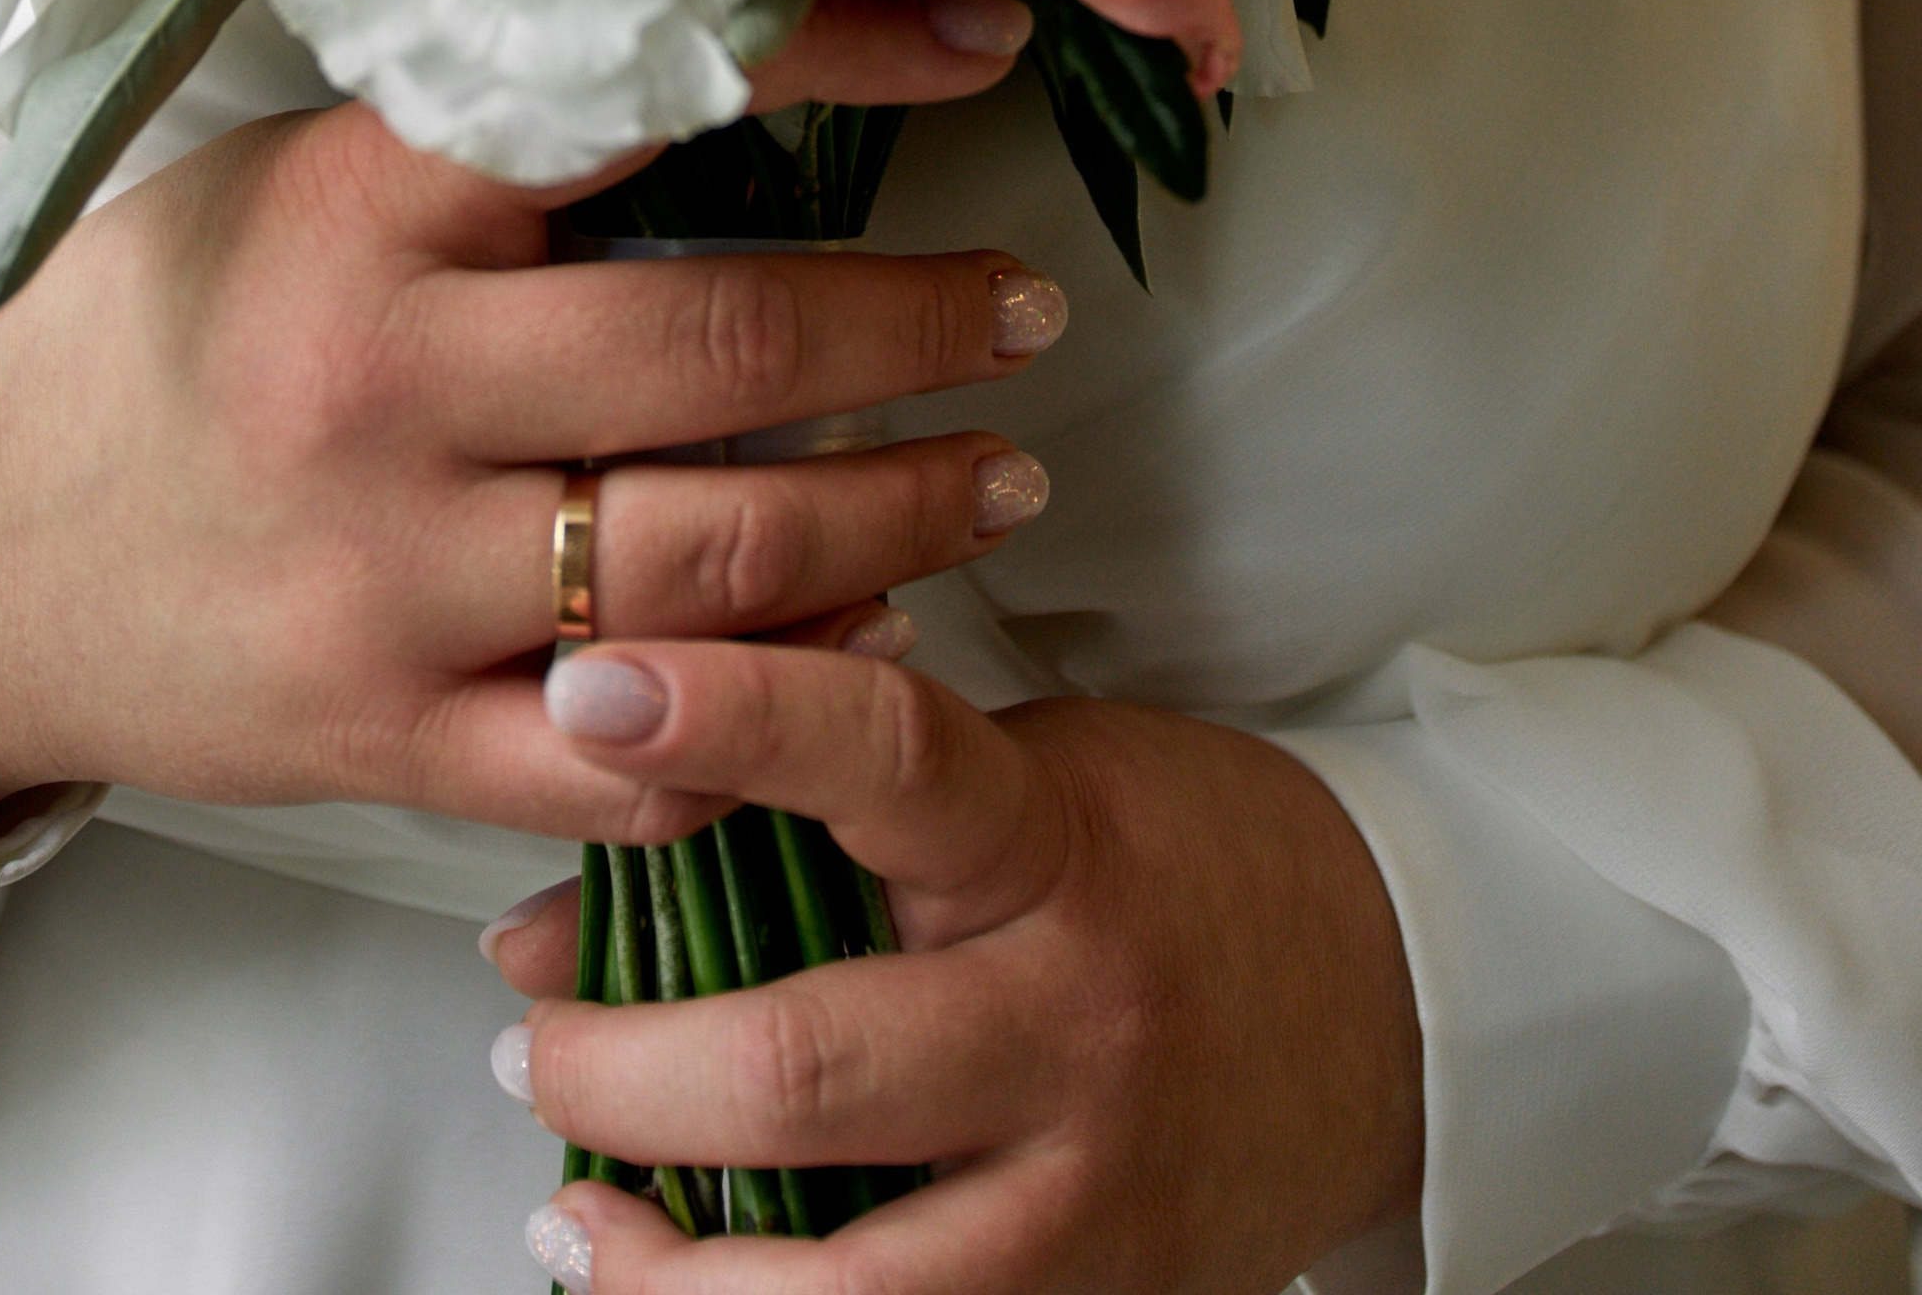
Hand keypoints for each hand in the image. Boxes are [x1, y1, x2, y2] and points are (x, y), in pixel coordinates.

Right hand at [0, 0, 1061, 829]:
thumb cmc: (152, 326)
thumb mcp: (297, 181)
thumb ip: (492, 156)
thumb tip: (746, 79)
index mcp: (362, 212)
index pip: (634, 88)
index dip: (835, 49)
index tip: (980, 34)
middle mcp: (384, 391)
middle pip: (730, 350)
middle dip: (923, 331)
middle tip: (1028, 314)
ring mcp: (391, 585)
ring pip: (720, 558)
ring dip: (903, 515)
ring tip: (1001, 479)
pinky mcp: (390, 743)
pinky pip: (642, 748)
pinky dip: (780, 702)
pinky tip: (866, 646)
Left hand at [495, 638, 1423, 1294]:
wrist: (1389, 1003)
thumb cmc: (1168, 862)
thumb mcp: (1019, 778)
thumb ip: (806, 819)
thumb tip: (554, 908)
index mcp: (1044, 843)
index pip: (877, 753)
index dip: (727, 712)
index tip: (589, 687)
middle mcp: (1066, 1021)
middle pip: (807, 1063)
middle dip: (620, 1068)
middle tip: (532, 1040)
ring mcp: (1080, 1188)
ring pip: (839, 1281)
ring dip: (661, 1254)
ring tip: (575, 1200)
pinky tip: (664, 1284)